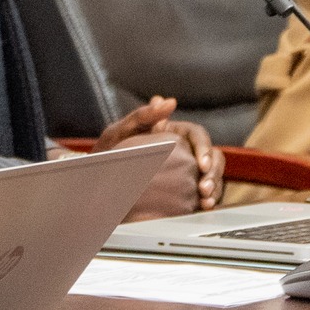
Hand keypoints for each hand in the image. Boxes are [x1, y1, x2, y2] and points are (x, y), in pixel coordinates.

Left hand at [94, 95, 224, 214]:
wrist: (95, 180)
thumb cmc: (107, 152)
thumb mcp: (120, 132)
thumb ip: (142, 116)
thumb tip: (169, 101)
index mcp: (173, 132)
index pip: (198, 135)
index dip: (204, 148)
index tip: (200, 164)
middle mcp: (183, 150)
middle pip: (212, 156)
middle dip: (213, 171)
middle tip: (204, 188)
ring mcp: (185, 171)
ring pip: (212, 175)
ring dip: (214, 187)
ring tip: (205, 201)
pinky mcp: (183, 190)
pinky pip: (203, 193)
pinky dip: (208, 200)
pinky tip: (203, 208)